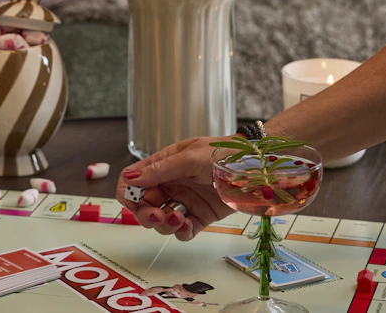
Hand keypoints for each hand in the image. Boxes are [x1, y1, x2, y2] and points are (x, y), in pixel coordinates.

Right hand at [115, 136, 233, 240]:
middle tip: (157, 216)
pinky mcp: (199, 216)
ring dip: (164, 225)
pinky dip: (180, 232)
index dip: (129, 195)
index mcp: (162, 166)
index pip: (133, 182)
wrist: (256, 165)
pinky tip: (186, 225)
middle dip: (145, 214)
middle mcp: (170, 184)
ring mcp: (184, 201)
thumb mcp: (189, 157)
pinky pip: (181, 231)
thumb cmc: (223, 153)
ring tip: (178, 218)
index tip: (135, 202)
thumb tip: (130, 178)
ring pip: (160, 221)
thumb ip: (159, 170)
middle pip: (143, 206)